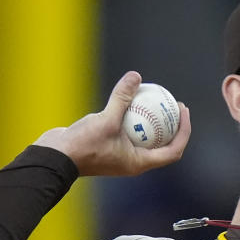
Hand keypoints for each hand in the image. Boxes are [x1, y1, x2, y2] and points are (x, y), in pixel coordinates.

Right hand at [33, 71, 190, 176]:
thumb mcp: (106, 119)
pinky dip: (133, 118)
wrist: (55, 157)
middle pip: (163, 145)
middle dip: (173, 125)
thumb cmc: (83, 145)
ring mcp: (121, 156)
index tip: (183, 111)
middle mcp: (133, 162)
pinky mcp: (109, 147)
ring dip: (153, 121)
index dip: (184, 131)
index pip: (173, 151)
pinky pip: (127, 132)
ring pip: (145, 138)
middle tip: (174, 103)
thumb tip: (135, 76)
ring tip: (156, 100)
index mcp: (139, 163)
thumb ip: (122, 98)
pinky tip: (130, 100)